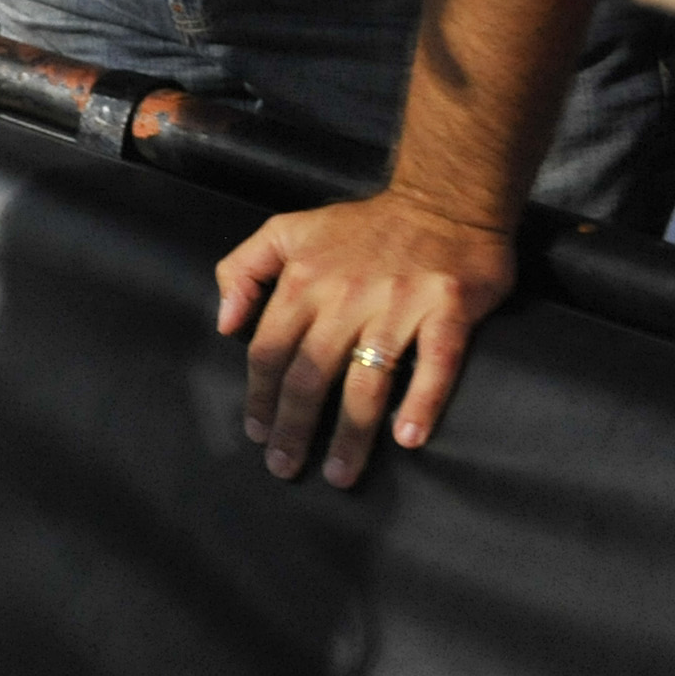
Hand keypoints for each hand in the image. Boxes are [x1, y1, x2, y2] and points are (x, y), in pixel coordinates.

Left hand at [215, 190, 514, 486]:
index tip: (255, 432)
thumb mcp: (287, 230)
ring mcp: (399, 304)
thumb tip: (225, 324)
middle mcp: (346, 295)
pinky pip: (435, 363)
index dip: (259, 395)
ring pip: (367, 379)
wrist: (443, 201)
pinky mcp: (448, 309)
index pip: (269, 348)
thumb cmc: (362, 227)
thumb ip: (243, 269)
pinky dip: (422, 401)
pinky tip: (408, 438)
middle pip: (309, 373)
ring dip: (350, 433)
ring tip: (340, 474)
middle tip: (285, 468)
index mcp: (304, 279)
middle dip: (293, 427)